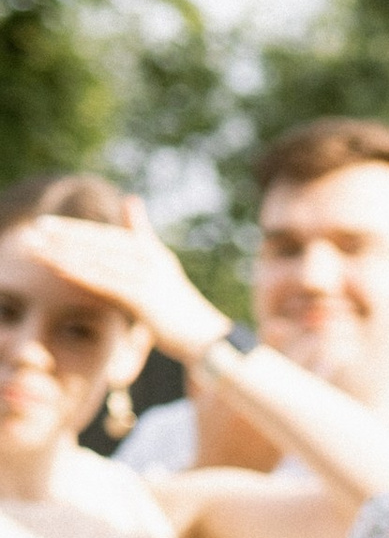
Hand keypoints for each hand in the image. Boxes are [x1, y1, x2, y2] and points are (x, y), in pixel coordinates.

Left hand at [19, 201, 229, 364]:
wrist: (205, 337)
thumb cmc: (178, 307)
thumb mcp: (161, 266)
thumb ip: (143, 234)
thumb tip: (131, 199)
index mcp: (150, 251)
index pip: (105, 235)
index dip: (74, 229)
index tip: (45, 224)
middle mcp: (148, 259)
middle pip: (98, 243)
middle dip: (64, 236)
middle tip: (34, 229)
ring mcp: (147, 277)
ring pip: (98, 260)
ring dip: (65, 254)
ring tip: (38, 249)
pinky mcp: (144, 298)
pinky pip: (106, 283)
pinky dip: (81, 274)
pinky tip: (60, 269)